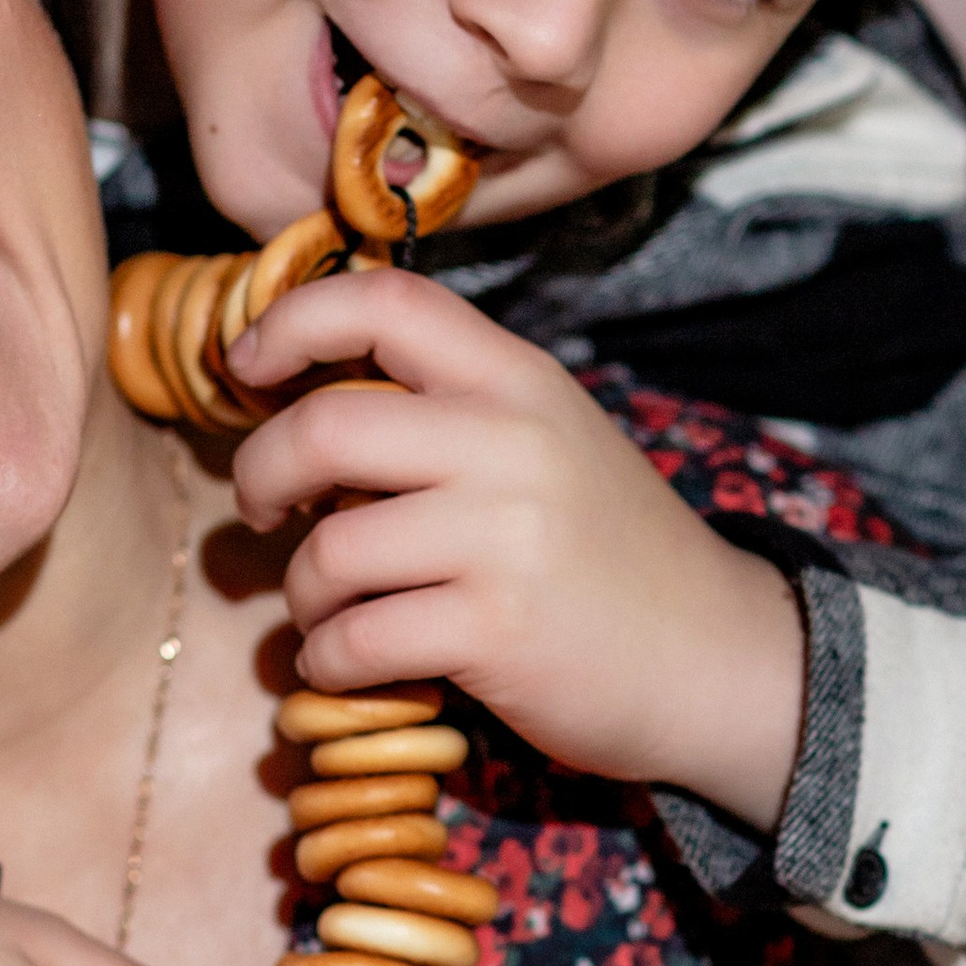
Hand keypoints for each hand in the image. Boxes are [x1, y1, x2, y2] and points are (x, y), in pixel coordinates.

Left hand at [227, 266, 806, 829]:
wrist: (717, 658)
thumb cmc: (607, 553)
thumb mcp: (545, 443)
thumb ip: (445, 411)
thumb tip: (299, 408)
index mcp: (518, 378)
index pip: (383, 301)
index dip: (290, 322)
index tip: (247, 367)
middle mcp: (512, 442)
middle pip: (323, 429)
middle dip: (260, 475)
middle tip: (263, 508)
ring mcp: (505, 537)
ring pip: (327, 552)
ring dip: (302, 595)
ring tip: (330, 611)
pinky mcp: (496, 631)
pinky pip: (352, 640)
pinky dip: (328, 661)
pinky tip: (352, 664)